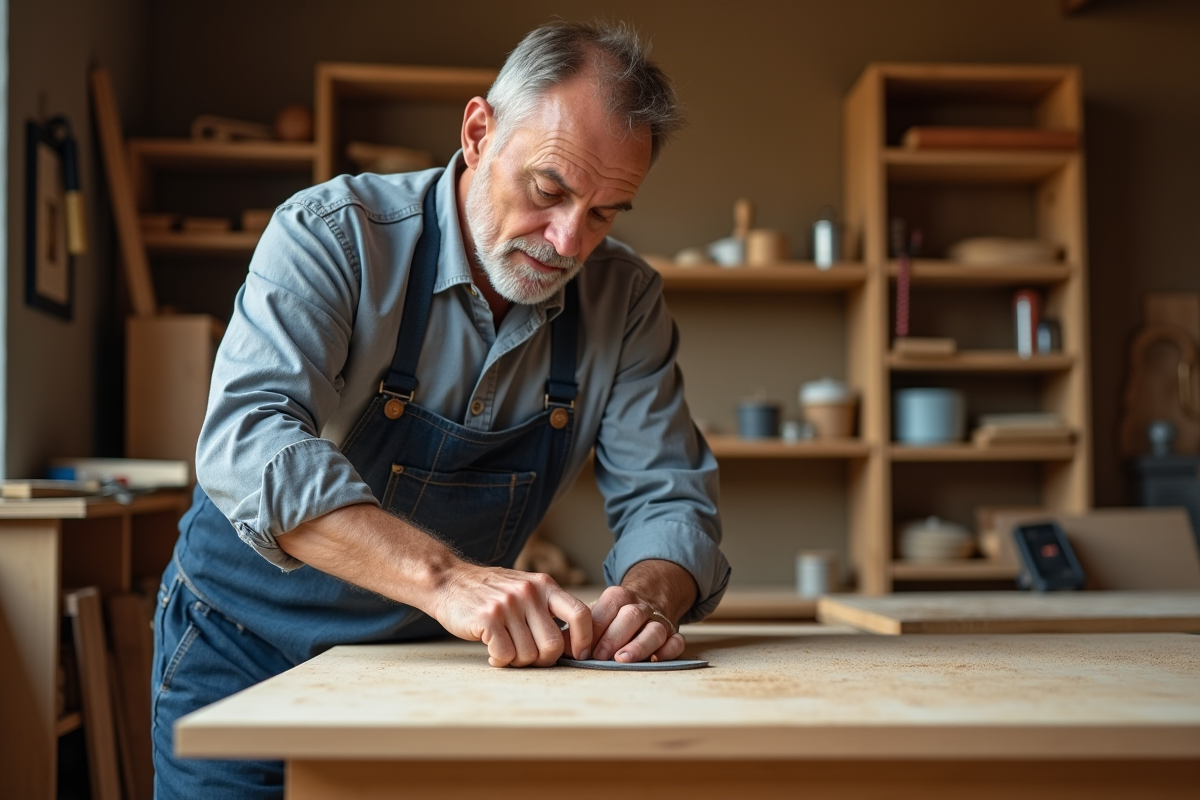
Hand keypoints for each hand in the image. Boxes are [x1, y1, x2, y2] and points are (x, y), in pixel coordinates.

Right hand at [433, 564, 592, 667]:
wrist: (449, 580)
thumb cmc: (491, 592)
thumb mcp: (525, 589)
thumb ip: (547, 609)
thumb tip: (576, 644)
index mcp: (544, 585)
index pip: (580, 614)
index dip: (584, 640)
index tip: (579, 654)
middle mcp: (529, 593)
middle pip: (553, 645)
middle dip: (543, 660)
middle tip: (528, 657)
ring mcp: (508, 604)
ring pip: (528, 655)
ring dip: (517, 661)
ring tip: (505, 648)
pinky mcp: (487, 618)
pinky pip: (505, 655)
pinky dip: (500, 661)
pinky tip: (492, 651)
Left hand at [589, 585, 685, 663]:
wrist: (649, 602)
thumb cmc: (614, 617)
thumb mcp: (598, 614)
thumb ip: (582, 628)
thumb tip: (564, 644)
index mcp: (620, 596)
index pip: (610, 605)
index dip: (596, 627)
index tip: (584, 648)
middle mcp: (642, 607)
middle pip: (632, 616)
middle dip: (614, 637)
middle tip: (600, 656)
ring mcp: (659, 621)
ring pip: (654, 630)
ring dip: (638, 646)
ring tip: (622, 660)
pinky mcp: (673, 635)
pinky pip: (676, 642)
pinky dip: (667, 651)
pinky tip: (654, 661)